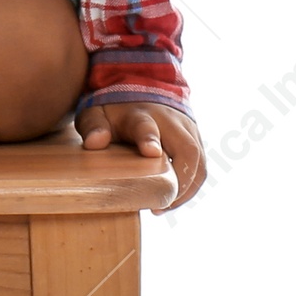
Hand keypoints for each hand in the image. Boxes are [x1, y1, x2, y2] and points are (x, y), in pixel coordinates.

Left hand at [74, 100, 204, 210]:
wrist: (143, 89)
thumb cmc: (116, 110)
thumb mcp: (97, 113)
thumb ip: (94, 126)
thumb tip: (94, 143)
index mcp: (141, 115)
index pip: (147, 127)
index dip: (149, 139)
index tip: (151, 153)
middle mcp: (171, 121)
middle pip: (187, 149)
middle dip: (180, 180)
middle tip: (160, 204)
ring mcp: (187, 129)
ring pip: (199, 161)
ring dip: (186, 188)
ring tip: (165, 206)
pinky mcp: (196, 139)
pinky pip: (201, 166)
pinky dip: (190, 186)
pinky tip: (173, 200)